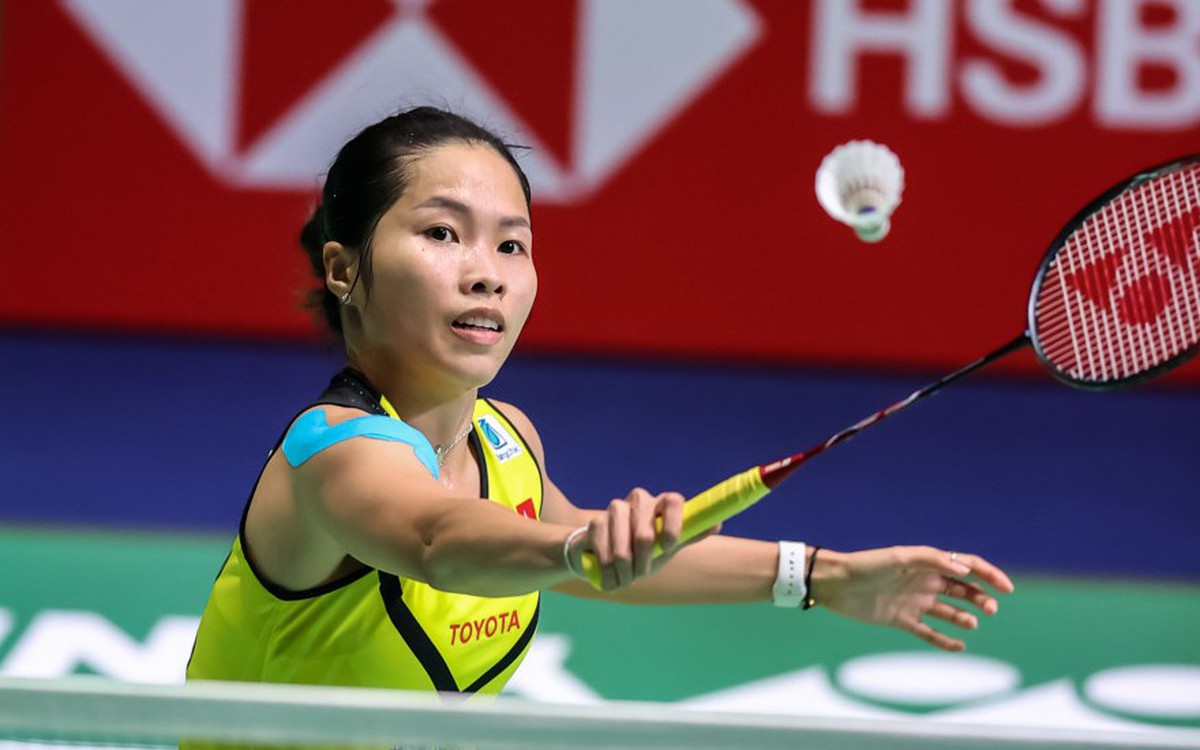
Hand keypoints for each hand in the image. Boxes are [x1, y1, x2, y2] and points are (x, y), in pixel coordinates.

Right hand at [568, 487, 689, 590]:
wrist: (608, 553)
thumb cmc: (646, 548)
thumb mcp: (669, 543)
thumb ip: (691, 533)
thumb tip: (717, 523)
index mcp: (661, 502)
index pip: (673, 501)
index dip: (672, 526)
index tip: (667, 548)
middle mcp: (639, 499)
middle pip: (644, 533)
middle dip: (643, 562)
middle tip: (642, 573)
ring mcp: (615, 509)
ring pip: (622, 549)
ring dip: (624, 571)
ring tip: (626, 578)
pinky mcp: (595, 523)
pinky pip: (603, 553)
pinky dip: (608, 572)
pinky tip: (610, 577)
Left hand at [812, 546, 1013, 651]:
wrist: (835, 584)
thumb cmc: (866, 565)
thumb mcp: (899, 558)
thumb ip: (931, 560)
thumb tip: (964, 569)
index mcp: (926, 563)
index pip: (965, 566)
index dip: (988, 575)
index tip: (1006, 588)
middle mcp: (923, 582)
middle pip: (963, 590)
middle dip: (982, 599)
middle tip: (991, 609)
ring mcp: (914, 602)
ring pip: (949, 611)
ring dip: (965, 617)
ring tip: (971, 623)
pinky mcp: (901, 620)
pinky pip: (929, 632)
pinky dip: (945, 640)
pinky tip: (959, 646)